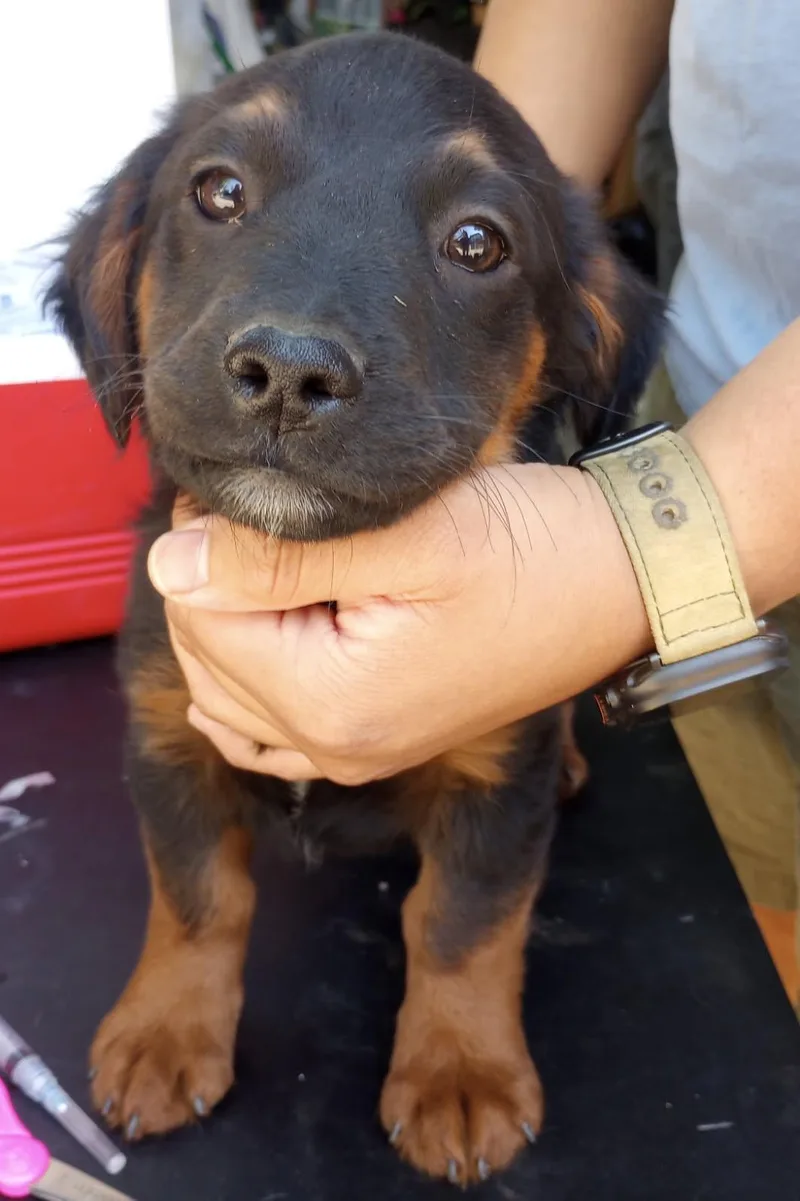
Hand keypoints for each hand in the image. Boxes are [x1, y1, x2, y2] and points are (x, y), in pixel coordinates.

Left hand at [148, 464, 648, 783]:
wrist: (625, 580)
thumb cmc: (533, 547)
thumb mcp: (408, 535)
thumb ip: (279, 557)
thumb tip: (170, 566)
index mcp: (335, 705)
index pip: (202, 624)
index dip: (202, 547)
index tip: (235, 490)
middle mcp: (338, 748)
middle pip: (210, 662)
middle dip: (213, 584)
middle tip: (257, 513)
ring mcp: (359, 752)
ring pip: (233, 692)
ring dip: (232, 622)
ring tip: (278, 558)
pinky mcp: (380, 737)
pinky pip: (273, 729)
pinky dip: (252, 679)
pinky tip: (266, 636)